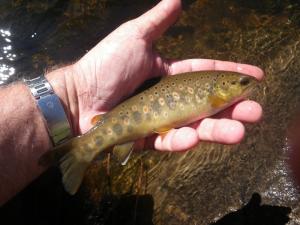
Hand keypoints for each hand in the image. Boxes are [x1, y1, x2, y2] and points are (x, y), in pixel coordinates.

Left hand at [49, 0, 262, 151]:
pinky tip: (192, 137)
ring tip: (238, 132)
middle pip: (208, 105)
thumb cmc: (106, 65)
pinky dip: (180, 140)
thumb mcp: (135, 37)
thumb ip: (158, 22)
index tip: (255, 77)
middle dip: (234, 109)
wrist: (79, 95)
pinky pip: (168, 141)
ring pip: (195, 127)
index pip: (206, 74)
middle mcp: (170, 98)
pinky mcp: (148, 139)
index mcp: (170, 75)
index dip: (230, 74)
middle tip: (256, 113)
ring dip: (218, 130)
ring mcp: (160, 120)